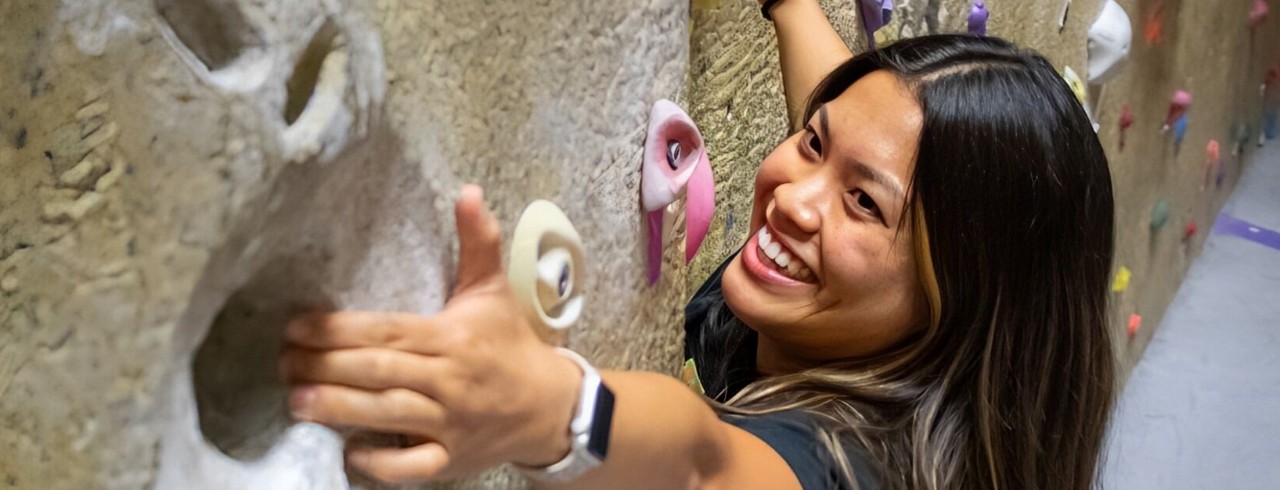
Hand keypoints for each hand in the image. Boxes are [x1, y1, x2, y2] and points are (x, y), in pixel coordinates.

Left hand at [279, 185, 581, 483]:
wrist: (550, 406)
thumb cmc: (510, 343)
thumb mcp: (494, 290)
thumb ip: (478, 242)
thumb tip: (468, 192)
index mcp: (452, 338)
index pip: (388, 331)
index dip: (339, 329)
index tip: (297, 325)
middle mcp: (449, 380)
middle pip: (379, 371)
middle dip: (325, 367)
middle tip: (282, 361)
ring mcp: (451, 423)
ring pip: (388, 414)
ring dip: (338, 409)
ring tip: (295, 401)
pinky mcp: (453, 458)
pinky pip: (414, 466)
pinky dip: (382, 463)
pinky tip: (347, 453)